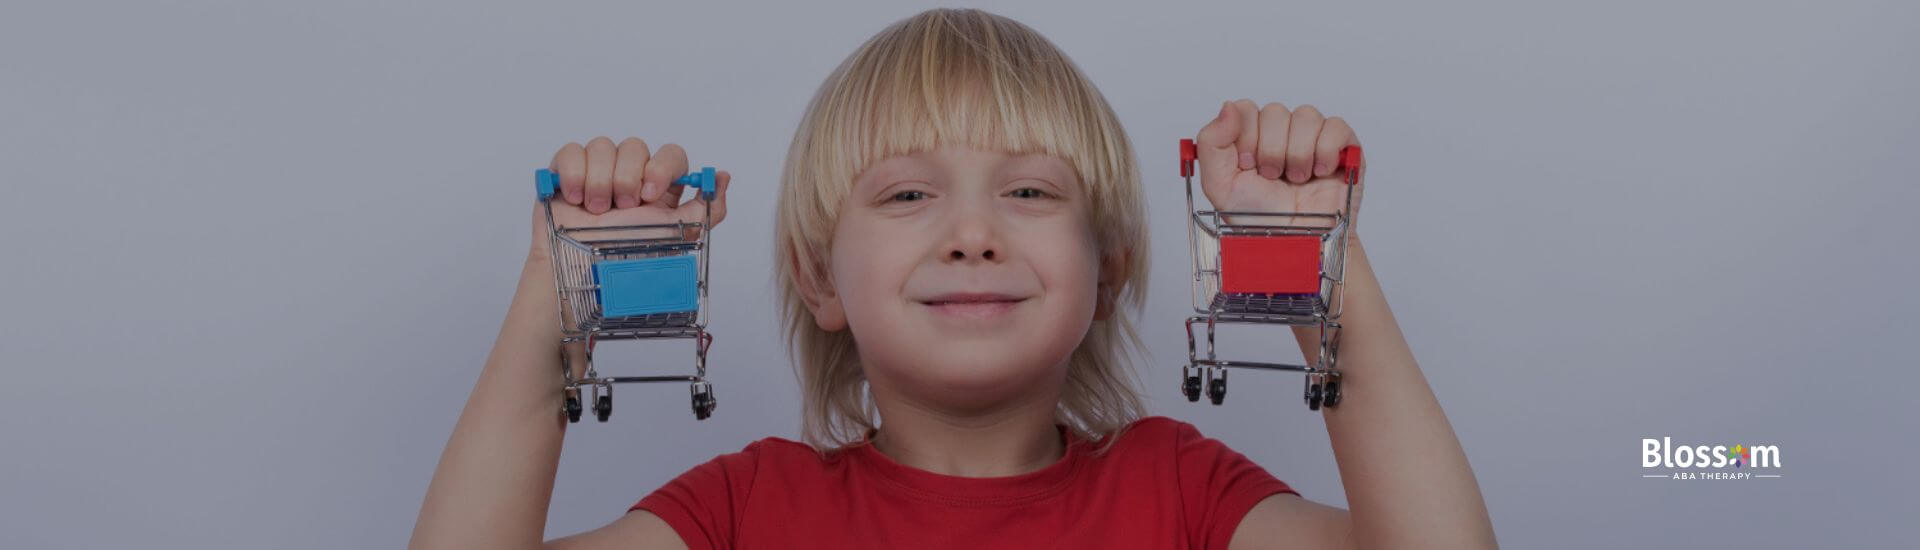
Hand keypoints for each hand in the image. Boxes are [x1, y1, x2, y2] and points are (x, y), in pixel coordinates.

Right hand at [527, 136, 731, 263]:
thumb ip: (707, 208)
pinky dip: (574, 174)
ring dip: (599, 181)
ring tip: (595, 212)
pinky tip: (576, 200)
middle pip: (635, 146)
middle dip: (626, 178)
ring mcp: (596, 172)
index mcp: (658, 189)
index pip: (671, 154)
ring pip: (602, 145)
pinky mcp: (566, 172)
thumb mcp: (678, 235)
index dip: (662, 167)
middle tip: (621, 209)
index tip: (650, 194)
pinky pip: (572, 151)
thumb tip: (722, 176)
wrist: (583, 276)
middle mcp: (629, 176)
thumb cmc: (628, 261)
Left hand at [1192, 100, 1362, 224]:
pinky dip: (1325, 152)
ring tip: (1296, 179)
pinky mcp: (1343, 145)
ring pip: (1305, 116)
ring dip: (1297, 155)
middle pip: (1275, 112)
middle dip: (1271, 151)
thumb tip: (1228, 106)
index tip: (1246, 166)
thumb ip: (1211, 142)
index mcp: (1251, 136)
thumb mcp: (1219, 185)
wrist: (1295, 244)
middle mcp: (1282, 132)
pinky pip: (1335, 126)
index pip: (1246, 109)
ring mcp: (1313, 136)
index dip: (1246, 138)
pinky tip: (1320, 173)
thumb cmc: (1259, 219)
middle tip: (1272, 177)